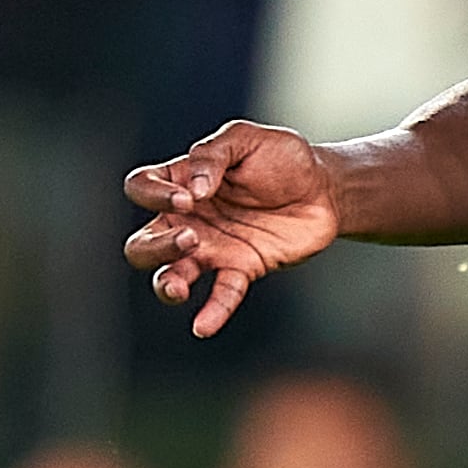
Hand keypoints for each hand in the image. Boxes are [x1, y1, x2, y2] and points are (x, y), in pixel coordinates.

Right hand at [123, 120, 343, 335]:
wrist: (326, 187)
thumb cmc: (282, 158)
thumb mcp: (246, 140)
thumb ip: (213, 155)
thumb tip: (192, 189)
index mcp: (181, 182)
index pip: (141, 187)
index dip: (154, 194)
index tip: (189, 197)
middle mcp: (189, 220)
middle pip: (142, 243)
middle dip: (155, 246)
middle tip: (189, 238)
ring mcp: (213, 248)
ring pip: (169, 275)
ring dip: (167, 282)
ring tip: (179, 286)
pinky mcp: (242, 268)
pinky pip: (221, 295)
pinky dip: (212, 312)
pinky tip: (203, 327)